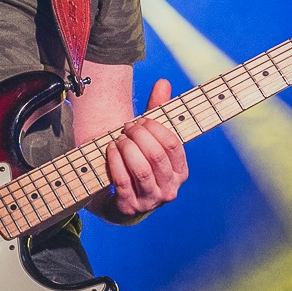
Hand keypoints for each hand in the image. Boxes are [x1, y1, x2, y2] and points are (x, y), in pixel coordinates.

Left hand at [98, 79, 189, 221]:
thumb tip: (163, 82)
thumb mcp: (150, 138)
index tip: (142, 121)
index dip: (156, 129)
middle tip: (127, 128)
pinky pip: (123, 181)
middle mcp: (170, 189)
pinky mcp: (130, 208)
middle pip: (157, 156)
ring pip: (141, 169)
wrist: (120, 198)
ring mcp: (150, 201)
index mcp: (180, 172)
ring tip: (119, 138)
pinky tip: (111, 149)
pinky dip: (115, 162)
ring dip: (127, 149)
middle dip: (139, 137)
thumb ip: (157, 111)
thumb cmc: (138, 162)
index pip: (173, 145)